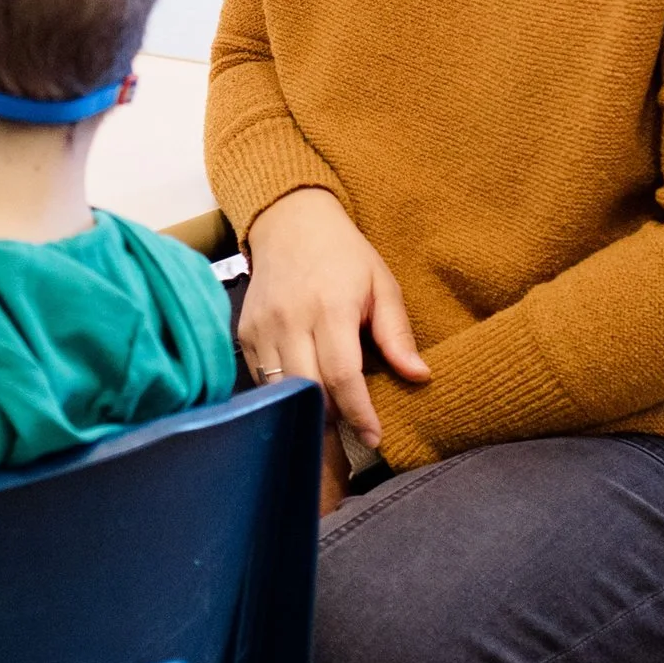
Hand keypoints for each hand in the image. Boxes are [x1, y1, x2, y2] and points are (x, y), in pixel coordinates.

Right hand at [240, 187, 427, 447]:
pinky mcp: (244, 333)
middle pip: (308, 390)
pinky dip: (283, 394)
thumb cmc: (343, 255)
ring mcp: (261, 328)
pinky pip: (262, 379)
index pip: (343, 375)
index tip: (374, 436)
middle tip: (351, 440)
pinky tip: (303, 396)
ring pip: (280, 391)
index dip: (359, 413)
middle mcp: (290, 320)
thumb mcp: (382, 285)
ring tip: (329, 426)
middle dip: (331, 422)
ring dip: (305, 412)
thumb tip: (419, 376)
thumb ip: (397, 334)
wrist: (289, 222)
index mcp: (330, 308)